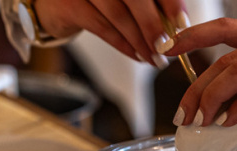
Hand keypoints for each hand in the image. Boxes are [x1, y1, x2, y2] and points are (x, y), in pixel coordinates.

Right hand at [34, 0, 187, 67]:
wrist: (54, 1)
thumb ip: (150, 4)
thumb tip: (178, 25)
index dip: (170, 2)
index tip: (182, 23)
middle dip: (153, 25)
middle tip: (166, 48)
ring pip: (119, 15)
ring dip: (140, 41)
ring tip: (154, 59)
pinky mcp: (69, 4)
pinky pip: (102, 28)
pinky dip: (123, 45)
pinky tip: (137, 56)